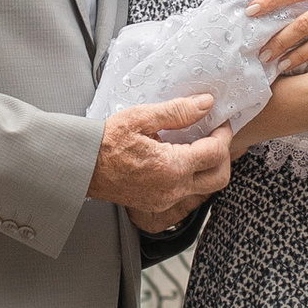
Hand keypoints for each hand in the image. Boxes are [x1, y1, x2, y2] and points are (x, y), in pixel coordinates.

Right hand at [89, 95, 233, 233]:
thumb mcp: (141, 118)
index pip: (216, 153)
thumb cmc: (106, 142)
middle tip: (216, 135)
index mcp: (172, 167)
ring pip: (206, 188)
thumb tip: (206, 104)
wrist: (82, 166)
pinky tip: (183, 158)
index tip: (219, 121)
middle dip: (225, 155)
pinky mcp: (158, 204)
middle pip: (220, 177)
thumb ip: (177, 112)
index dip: (224, 133)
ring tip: (200, 145)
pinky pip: (188, 193)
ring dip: (210, 167)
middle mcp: (173, 189)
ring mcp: (166, 200)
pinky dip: (194, 176)